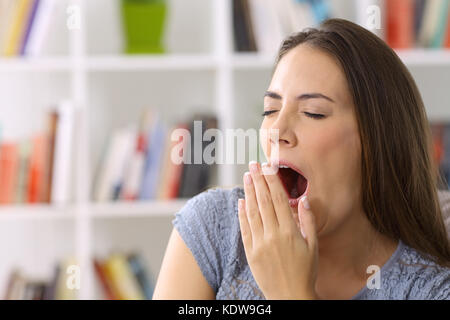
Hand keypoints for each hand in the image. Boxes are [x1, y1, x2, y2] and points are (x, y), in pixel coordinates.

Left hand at [238, 162, 318, 299]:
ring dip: (249, 192)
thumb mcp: (313, 246)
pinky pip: (244, 229)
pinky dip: (242, 214)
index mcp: (290, 231)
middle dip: (258, 180)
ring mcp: (259, 244)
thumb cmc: (306, 271)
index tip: (268, 167)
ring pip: (252, 212)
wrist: (290, 296)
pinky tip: (241, 201)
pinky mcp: (250, 252)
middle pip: (264, 201)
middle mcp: (273, 235)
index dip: (272, 181)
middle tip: (253, 164)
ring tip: (246, 176)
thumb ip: (308, 221)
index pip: (279, 199)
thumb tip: (304, 199)